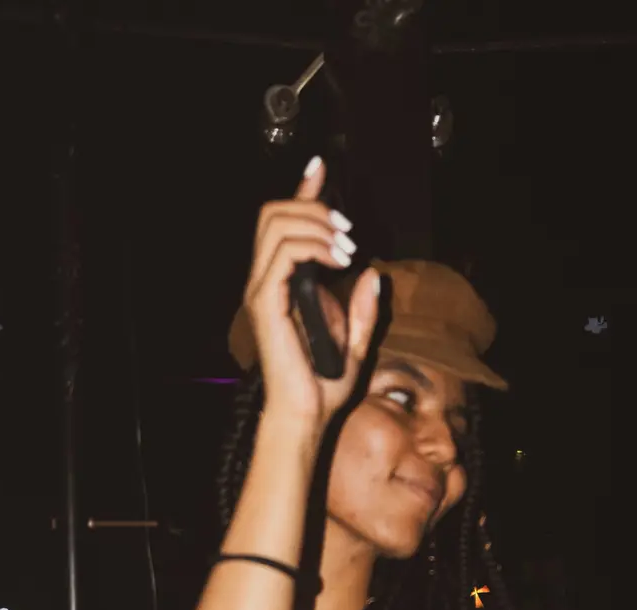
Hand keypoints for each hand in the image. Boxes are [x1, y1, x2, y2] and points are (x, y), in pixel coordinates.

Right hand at [244, 157, 381, 430]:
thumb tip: (374, 274)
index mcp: (282, 284)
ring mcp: (262, 290)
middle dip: (314, 207)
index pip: (284, 224)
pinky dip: (314, 246)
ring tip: (347, 247)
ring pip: (276, 223)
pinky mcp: (265, 302)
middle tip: (349, 231)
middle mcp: (265, 281)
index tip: (322, 168)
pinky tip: (339, 260)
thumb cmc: (325, 386)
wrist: (308, 415)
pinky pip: (283, 253)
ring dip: (316, 224)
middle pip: (274, 213)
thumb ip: (363, 308)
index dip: (303, 191)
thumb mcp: (356, 341)